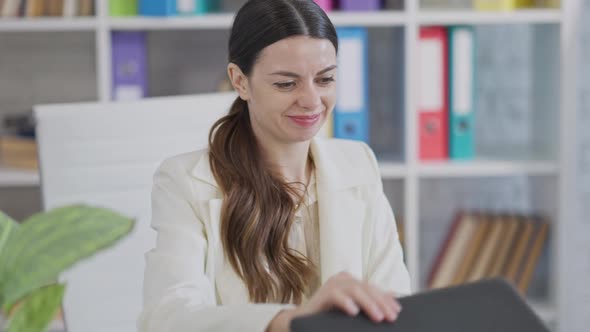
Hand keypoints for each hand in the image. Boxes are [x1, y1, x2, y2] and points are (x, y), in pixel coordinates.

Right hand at [266, 271, 401, 331]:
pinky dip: (346, 302)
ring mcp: (333, 284)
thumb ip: (369, 303)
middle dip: (381, 303)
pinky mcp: (322, 293)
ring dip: (368, 304)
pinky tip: (354, 312)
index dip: (386, 299)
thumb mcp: (353, 310)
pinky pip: (335, 295)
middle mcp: (344, 280)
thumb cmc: (329, 317)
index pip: (374, 289)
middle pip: (367, 288)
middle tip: (391, 317)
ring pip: (355, 290)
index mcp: (352, 282)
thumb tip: (393, 298)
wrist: (302, 323)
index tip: (398, 311)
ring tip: (378, 317)